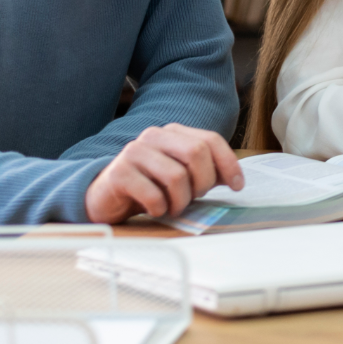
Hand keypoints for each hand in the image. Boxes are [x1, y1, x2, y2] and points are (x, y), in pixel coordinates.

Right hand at [85, 124, 244, 222]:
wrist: (104, 198)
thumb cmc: (150, 186)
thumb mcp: (183, 176)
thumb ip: (206, 172)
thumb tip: (236, 179)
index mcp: (173, 133)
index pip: (211, 140)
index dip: (229, 163)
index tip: (238, 185)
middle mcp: (153, 136)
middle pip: (197, 153)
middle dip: (203, 182)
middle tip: (195, 198)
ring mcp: (134, 152)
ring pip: (177, 176)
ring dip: (181, 200)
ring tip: (174, 207)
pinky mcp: (119, 173)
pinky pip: (154, 194)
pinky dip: (160, 208)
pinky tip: (155, 210)